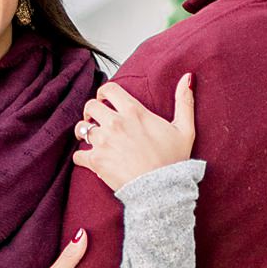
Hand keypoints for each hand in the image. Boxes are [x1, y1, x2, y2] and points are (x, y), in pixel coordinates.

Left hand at [73, 76, 195, 193]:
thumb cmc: (173, 160)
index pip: (108, 89)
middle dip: (91, 111)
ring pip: (81, 128)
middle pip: (90, 106)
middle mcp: (116, 123)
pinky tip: (88, 159)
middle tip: (96, 119)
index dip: (103, 93)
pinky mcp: (96, 161)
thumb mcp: (184, 129)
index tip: (105, 100)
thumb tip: (188, 77)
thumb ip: (184, 101)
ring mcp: (104, 142)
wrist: (162, 190)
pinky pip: (78, 155)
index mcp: (134, 111)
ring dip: (84, 133)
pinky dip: (81, 157)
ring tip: (90, 138)